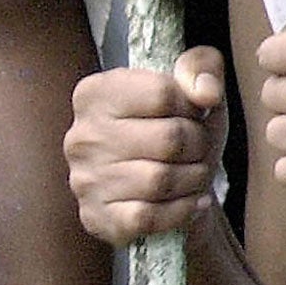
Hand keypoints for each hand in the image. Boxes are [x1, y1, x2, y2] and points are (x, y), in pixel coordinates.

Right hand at [64, 49, 227, 246]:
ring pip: (161, 181)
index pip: (162, 93)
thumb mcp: (193, 90)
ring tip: (193, 174)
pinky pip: (148, 217)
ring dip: (194, 179)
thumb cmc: (178, 133)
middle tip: (198, 150)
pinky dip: (181, 211)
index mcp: (94, 94)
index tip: (192, 115)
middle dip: (199, 146)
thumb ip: (202, 66)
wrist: (166, 189)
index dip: (192, 106)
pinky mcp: (96, 218)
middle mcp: (80, 136)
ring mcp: (84, 180)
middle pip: (168, 139)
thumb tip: (205, 92)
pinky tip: (189, 202)